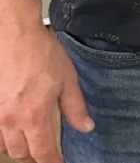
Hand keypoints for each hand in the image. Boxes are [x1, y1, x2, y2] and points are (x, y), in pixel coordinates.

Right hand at [0, 26, 93, 162]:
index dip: (52, 162)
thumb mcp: (67, 78)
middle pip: (22, 153)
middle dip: (36, 157)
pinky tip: (14, 131)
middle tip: (48, 153)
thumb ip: (75, 107)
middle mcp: (11, 120)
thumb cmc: (42, 53)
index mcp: (34, 115)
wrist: (15, 35)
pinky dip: (4, 138)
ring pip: (5, 146)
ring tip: (32, 143)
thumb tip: (86, 127)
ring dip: (19, 148)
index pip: (43, 152)